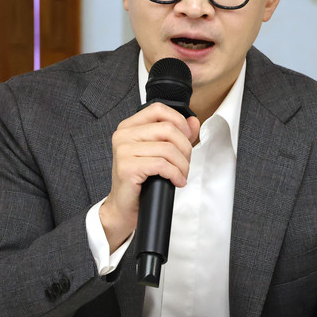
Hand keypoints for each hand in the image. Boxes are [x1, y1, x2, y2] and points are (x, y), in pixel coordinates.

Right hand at [100, 103, 199, 250]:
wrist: (124, 207)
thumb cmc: (141, 180)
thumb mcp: (160, 153)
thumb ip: (177, 134)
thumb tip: (193, 122)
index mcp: (129, 126)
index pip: (158, 109)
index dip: (178, 121)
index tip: (187, 137)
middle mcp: (123, 135)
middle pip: (167, 129)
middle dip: (185, 148)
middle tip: (185, 163)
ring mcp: (123, 150)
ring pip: (167, 148)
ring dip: (182, 165)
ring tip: (181, 174)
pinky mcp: (127, 167)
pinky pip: (162, 165)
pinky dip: (175, 174)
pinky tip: (177, 181)